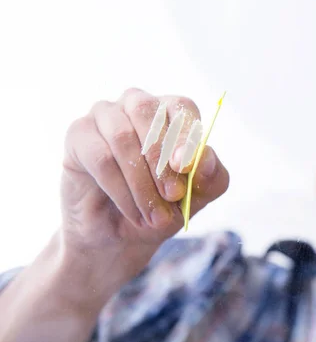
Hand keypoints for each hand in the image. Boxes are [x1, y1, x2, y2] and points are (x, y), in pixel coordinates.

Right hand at [59, 88, 228, 283]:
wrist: (122, 236)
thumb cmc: (164, 207)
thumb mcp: (197, 197)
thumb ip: (210, 176)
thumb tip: (205, 158)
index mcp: (172, 113)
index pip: (181, 107)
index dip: (185, 135)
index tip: (186, 167)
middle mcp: (138, 105)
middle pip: (147, 113)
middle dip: (161, 159)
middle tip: (173, 195)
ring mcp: (105, 115)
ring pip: (122, 137)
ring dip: (142, 183)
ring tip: (154, 216)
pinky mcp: (78, 135)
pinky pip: (100, 157)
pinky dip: (120, 189)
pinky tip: (134, 212)